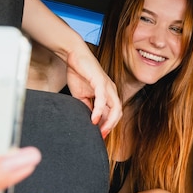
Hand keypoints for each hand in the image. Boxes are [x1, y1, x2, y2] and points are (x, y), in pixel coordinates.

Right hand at [22, 0, 121, 137]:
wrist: (74, 56)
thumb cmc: (79, 73)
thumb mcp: (81, 95)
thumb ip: (86, 107)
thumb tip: (88, 121)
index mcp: (109, 94)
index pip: (113, 113)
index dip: (109, 125)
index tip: (101, 136)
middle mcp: (112, 91)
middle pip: (118, 112)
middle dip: (111, 126)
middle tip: (102, 136)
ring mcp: (108, 86)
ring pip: (115, 107)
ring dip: (108, 121)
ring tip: (101, 131)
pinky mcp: (100, 81)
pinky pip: (103, 99)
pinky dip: (99, 110)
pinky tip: (94, 119)